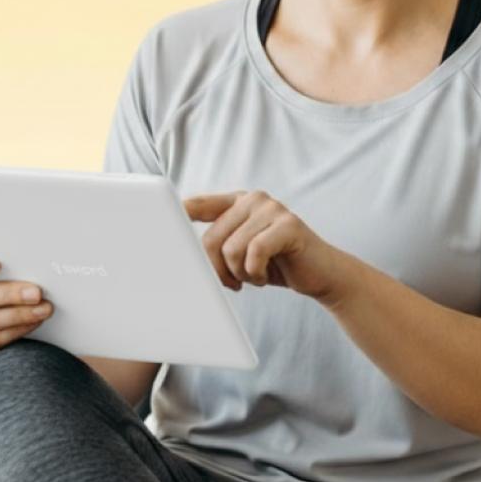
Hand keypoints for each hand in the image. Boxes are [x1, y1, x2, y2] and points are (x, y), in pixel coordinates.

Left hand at [184, 190, 345, 301]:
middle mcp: (253, 199)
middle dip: (217, 269)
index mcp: (238, 202)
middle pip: (211, 237)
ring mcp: (272, 209)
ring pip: (232, 249)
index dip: (178, 212)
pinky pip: (255, 253)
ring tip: (254, 277)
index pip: (199, 204)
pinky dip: (256, 273)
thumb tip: (184, 255)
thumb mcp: (243, 252)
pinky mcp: (289, 225)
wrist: (321, 274)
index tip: (159, 222)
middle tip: (233, 282)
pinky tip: (265, 276)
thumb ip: (220, 244)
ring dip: (240, 274)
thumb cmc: (277, 265)